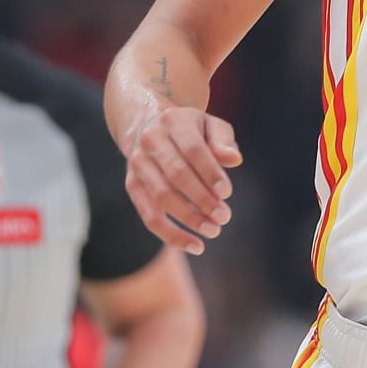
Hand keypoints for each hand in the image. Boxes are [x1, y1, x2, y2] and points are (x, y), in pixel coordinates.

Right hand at [124, 106, 242, 254]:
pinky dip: (171, 234)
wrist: (147, 125)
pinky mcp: (132, 185)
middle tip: (224, 217)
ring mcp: (137, 164)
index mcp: (173, 121)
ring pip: (161, 197)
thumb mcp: (210, 125)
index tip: (227, 193)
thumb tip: (234, 159)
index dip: (210, 172)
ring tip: (213, 231)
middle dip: (202, 199)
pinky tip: (195, 246)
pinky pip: (149, 216)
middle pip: (176, 175)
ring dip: (188, 218)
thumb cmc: (191, 129)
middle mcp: (150, 141)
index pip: (193, 149)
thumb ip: (223, 140)